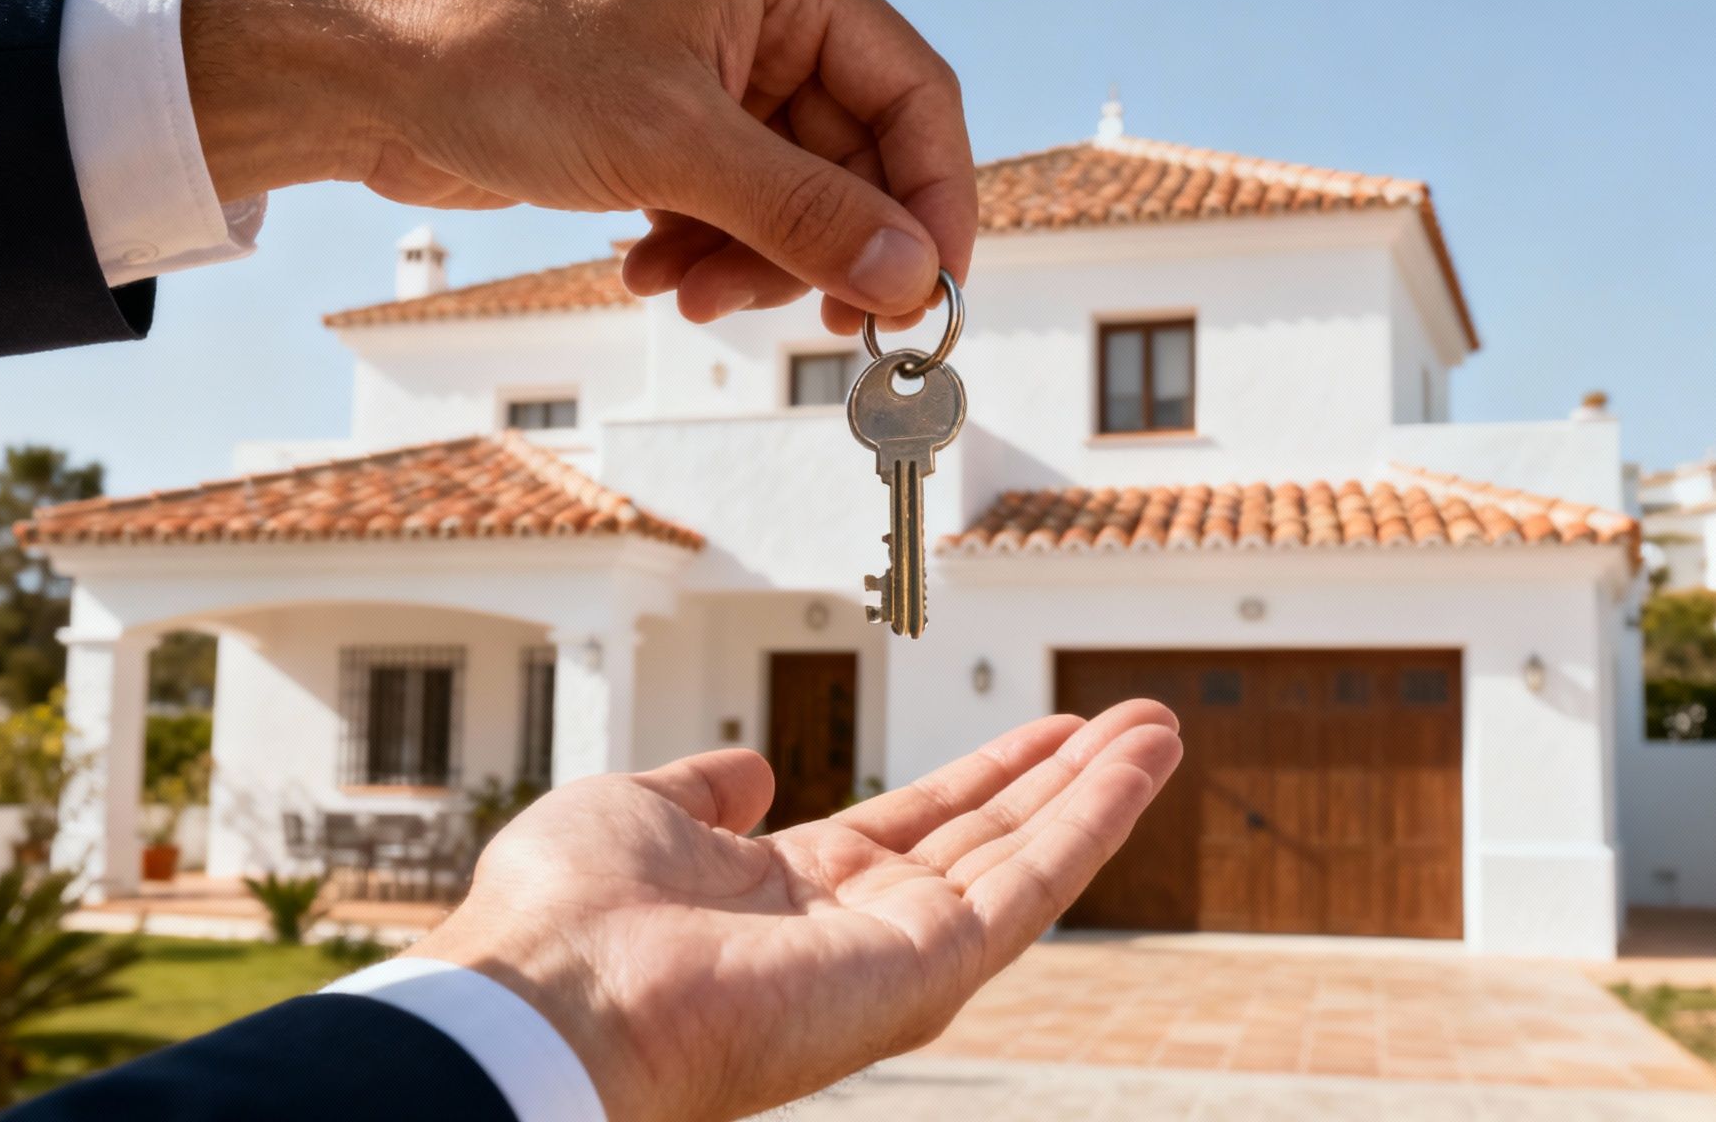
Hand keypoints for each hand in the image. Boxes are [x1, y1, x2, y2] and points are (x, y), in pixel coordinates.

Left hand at [181, 0, 974, 333]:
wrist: (354, 62)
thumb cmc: (493, 46)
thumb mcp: (668, 140)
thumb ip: (804, 211)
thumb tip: (908, 276)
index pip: (915, 95)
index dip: (933, 204)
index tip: (926, 296)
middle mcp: (761, 17)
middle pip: (853, 159)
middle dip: (817, 247)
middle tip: (796, 319)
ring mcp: (710, 72)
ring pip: (788, 194)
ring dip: (750, 260)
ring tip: (680, 289)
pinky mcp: (660, 120)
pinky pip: (725, 202)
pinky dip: (700, 247)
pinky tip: (643, 267)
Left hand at [407, 700, 1181, 1120]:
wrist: (552, 995)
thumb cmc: (565, 915)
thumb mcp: (637, 812)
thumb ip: (704, 794)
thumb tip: (754, 771)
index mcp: (795, 893)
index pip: (918, 824)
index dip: (986, 774)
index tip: (1046, 732)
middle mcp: (860, 930)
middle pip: (989, 839)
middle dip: (1063, 779)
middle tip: (1135, 721)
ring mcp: (900, 956)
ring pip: (1027, 860)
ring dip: (1100, 792)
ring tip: (1163, 728)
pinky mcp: (928, 972)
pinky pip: (1032, 886)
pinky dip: (1092, 820)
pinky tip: (1138, 766)